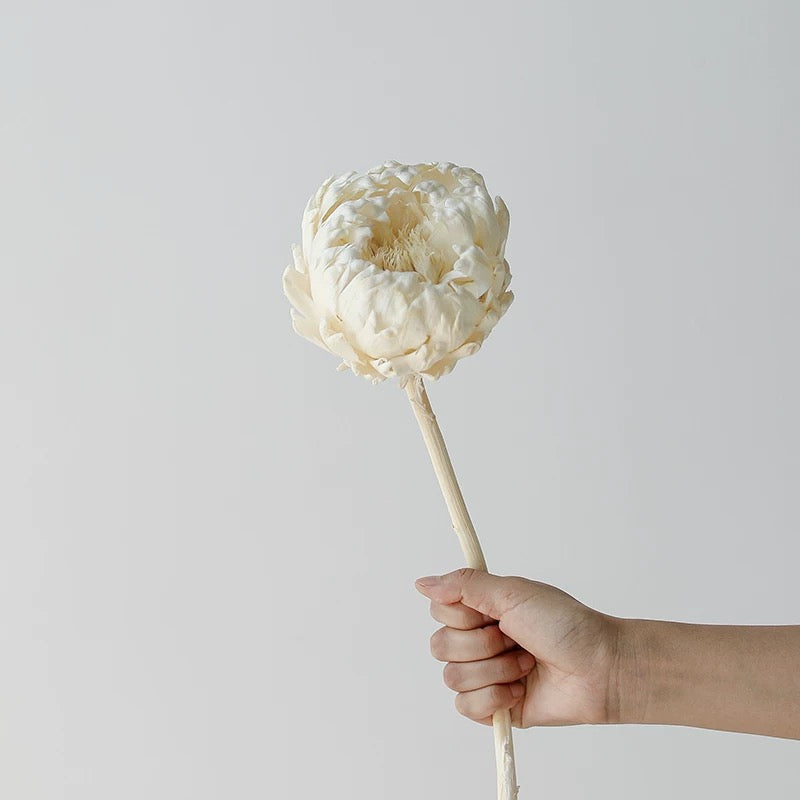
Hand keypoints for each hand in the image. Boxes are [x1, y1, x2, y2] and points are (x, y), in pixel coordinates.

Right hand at [415, 568, 620, 727]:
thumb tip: (421, 582)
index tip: (493, 612)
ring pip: (452, 677)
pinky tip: (519, 689)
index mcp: (481, 609)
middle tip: (514, 638)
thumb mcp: (513, 593)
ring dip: (495, 670)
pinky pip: (466, 707)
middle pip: (440, 645)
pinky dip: (494, 697)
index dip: (462, 614)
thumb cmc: (565, 625)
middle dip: (481, 644)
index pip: (439, 610)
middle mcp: (479, 640)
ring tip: (525, 664)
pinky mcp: (494, 707)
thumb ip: (465, 585)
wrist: (598, 668)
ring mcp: (485, 674)